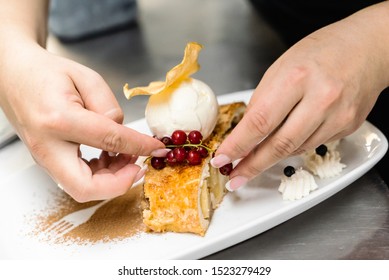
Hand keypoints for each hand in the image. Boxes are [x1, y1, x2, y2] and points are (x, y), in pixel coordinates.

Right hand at [0, 43, 164, 201]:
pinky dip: (100, 176)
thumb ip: (109, 107)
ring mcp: (44, 158)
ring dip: (112, 180)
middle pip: (86, 187)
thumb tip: (125, 136)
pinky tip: (111, 157)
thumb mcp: (86, 78)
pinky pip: (77, 180)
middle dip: (120, 183)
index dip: (140, 146)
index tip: (158, 147)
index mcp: (59, 119)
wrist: (15, 77)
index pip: (110, 140)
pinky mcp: (48, 162)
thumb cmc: (48, 73)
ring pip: (82, 189)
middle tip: (139, 166)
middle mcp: (47, 146)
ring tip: (128, 156)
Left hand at [211, 3, 388, 190]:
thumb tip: (246, 132)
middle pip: (278, 145)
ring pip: (294, 150)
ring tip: (254, 160)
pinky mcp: (348, 127)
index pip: (259, 122)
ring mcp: (337, 116)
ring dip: (271, 158)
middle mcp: (320, 99)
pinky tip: (286, 140)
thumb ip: (263, 100)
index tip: (222, 159)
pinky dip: (294, 147)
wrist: (367, 48)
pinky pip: (312, 145)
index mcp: (296, 78)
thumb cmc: (320, 52)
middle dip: (252, 166)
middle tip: (234, 177)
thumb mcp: (280, 67)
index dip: (237, 146)